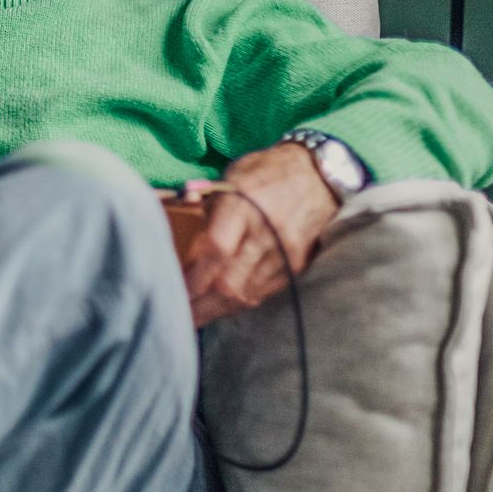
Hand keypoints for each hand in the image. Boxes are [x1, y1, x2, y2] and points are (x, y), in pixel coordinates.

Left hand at [184, 142, 339, 326]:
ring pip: (245, 294)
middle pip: (229, 282)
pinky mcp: (297, 265)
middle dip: (200, 305)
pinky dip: (239, 303)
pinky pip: (263, 293)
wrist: (319, 176)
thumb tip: (176, 215)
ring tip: (194, 319)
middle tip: (177, 316)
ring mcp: (285, 252)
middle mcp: (266, 233)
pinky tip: (220, 308)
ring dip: (217, 310)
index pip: (216, 249)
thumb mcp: (231, 177)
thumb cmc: (266, 172)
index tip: (173, 288)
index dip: (194, 275)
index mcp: (243, 206)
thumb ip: (203, 202)